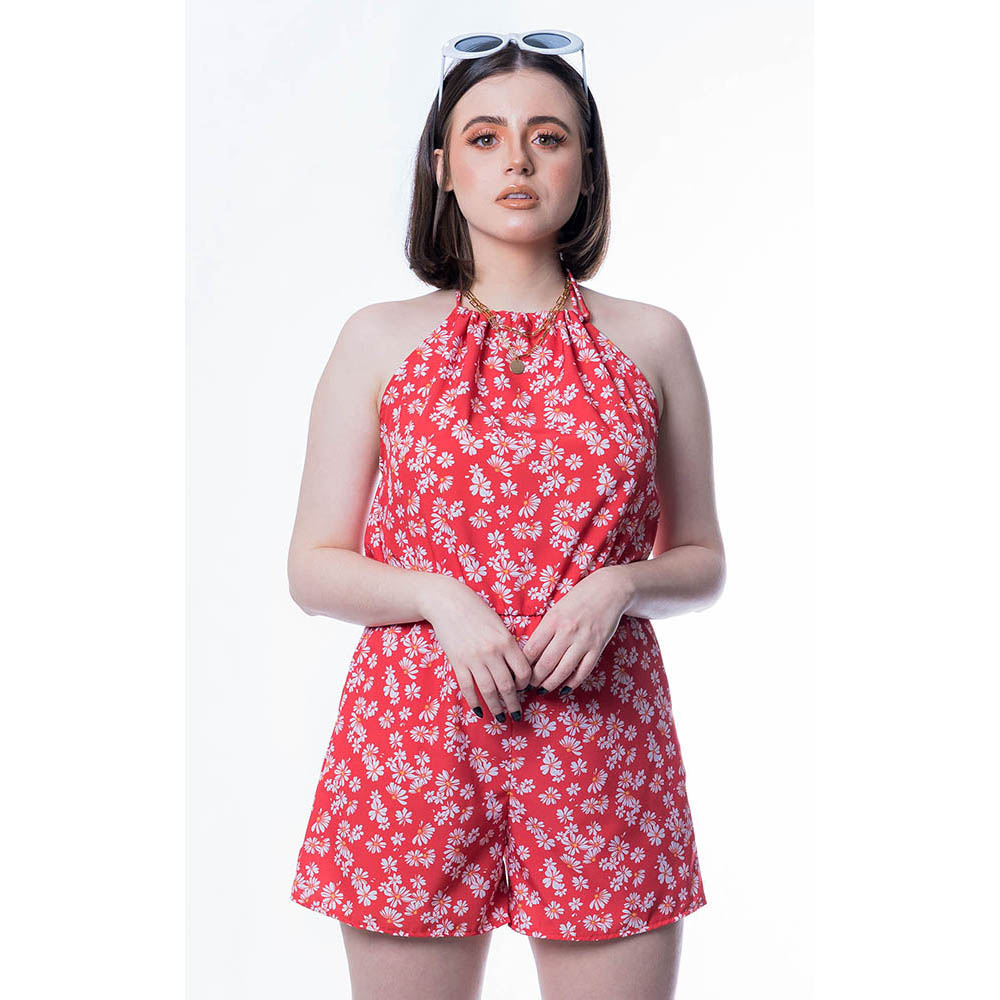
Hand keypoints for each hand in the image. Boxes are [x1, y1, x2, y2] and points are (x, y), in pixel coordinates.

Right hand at [423, 576, 533, 720]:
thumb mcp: (499, 625)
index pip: (523, 671)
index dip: (526, 684)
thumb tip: (517, 670)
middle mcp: (492, 652)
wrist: (448, 602)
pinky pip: (467, 688)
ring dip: (496, 707)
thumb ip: (509, 645)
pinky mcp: (457, 662)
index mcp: (506, 641)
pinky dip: (474, 701)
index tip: (524, 689)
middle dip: (513, 704)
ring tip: (501, 718)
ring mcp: (473, 659)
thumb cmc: (476, 611)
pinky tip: (479, 711)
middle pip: (507, 686)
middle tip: (517, 715)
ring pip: (488, 691)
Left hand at [521, 567, 629, 694]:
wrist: (609, 590)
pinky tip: (564, 688)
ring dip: (550, 684)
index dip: (522, 665)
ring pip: (563, 671)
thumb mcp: (556, 609)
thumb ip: (545, 629)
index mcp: (553, 620)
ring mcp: (584, 641)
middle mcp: (567, 632)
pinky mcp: (598, 647)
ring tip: (542, 689)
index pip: (531, 649)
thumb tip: (529, 652)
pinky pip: (583, 671)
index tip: (518, 672)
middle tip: (527, 686)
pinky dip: (573, 683)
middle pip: (545, 663)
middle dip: (534, 679)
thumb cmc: (579, 598)